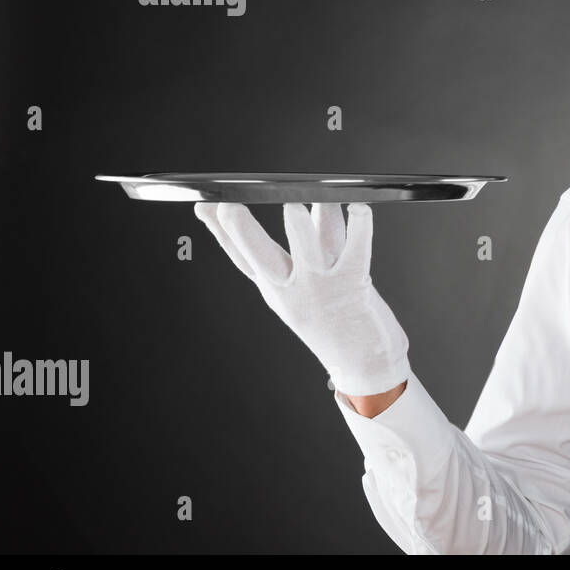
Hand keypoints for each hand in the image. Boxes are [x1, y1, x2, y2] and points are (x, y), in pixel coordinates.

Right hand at [193, 201, 409, 396]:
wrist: (365, 366)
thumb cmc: (340, 320)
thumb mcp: (318, 279)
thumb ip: (320, 236)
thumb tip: (316, 203)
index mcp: (277, 289)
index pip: (241, 258)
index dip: (220, 232)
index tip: (205, 207)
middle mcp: (292, 289)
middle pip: (259, 256)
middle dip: (241, 230)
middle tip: (228, 206)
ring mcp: (320, 289)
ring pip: (304, 249)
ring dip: (299, 224)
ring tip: (294, 203)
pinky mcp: (353, 286)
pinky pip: (356, 250)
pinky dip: (360, 227)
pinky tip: (359, 209)